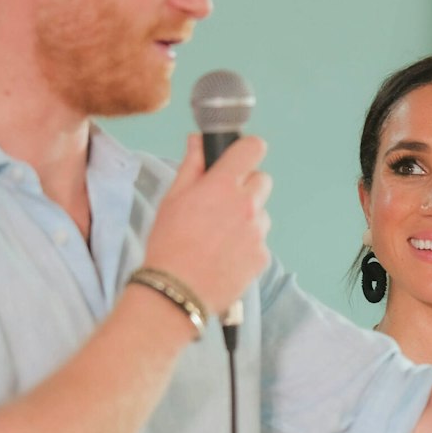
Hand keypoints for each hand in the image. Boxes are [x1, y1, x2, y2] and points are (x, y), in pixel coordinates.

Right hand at [142, 133, 272, 315]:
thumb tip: (197, 141)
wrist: (176, 290)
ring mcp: (258, 232)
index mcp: (223, 185)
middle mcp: (247, 205)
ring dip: (248, 218)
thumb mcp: (172, 198)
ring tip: (220, 236)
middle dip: (246, 187)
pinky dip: (247, 245)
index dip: (247, 150)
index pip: (253, 149)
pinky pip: (260, 241)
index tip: (240, 157)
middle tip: (222, 204)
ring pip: (262, 213)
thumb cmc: (169, 244)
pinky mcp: (262, 256)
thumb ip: (191, 165)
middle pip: (262, 180)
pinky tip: (225, 255)